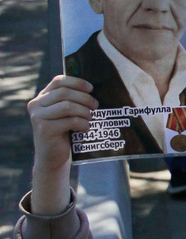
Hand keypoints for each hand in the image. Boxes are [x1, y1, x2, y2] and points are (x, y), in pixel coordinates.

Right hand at [25, 76, 96, 211]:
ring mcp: (38, 117)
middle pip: (65, 93)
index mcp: (42, 97)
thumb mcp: (67, 113)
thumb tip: (93, 88)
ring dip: (84, 111)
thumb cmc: (65, 132)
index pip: (58, 81)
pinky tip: (85, 129)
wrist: (53, 156)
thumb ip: (72, 99)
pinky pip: (70, 121)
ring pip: (67, 106)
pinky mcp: (44, 129)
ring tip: (90, 118)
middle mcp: (36, 105)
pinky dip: (83, 124)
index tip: (91, 88)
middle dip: (85, 98)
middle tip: (96, 106)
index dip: (76, 82)